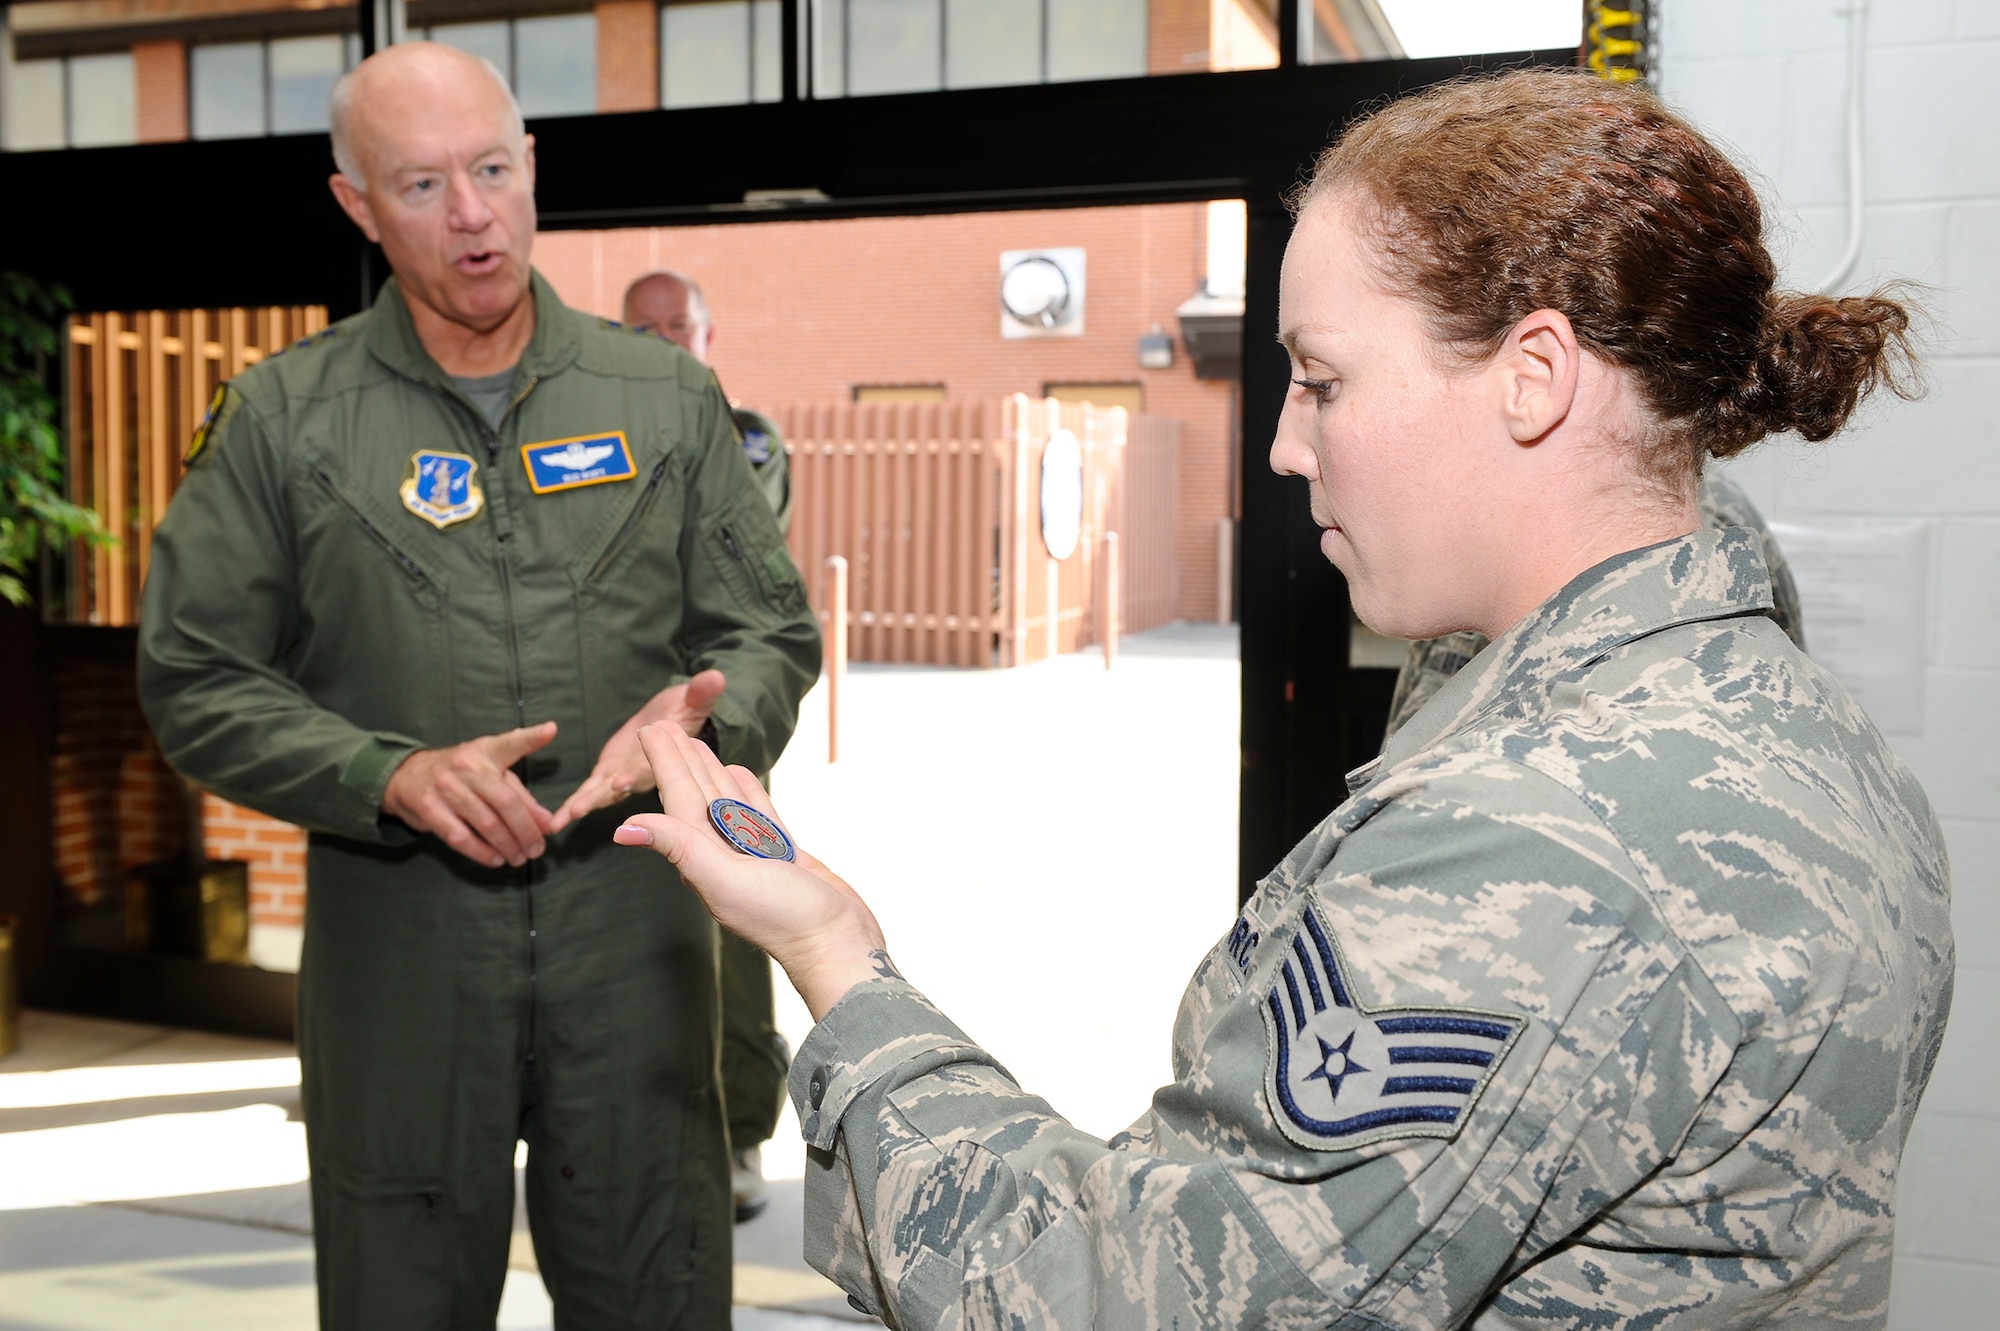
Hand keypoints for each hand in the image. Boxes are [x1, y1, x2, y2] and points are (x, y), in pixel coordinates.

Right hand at [382, 722, 558, 867]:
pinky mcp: (429, 809)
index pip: (510, 743)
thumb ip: (521, 795)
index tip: (550, 730)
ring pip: (486, 823)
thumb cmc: (460, 775)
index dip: (531, 737)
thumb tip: (548, 824)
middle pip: (505, 801)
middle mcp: (466, 766)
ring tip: (520, 858)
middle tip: (538, 848)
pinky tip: (496, 859)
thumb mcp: (488, 773)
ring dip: (508, 845)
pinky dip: (482, 853)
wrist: (407, 776)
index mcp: (485, 751)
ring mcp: (446, 788)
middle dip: (526, 829)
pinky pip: (460, 837)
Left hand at [547, 670, 726, 832]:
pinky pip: (590, 793)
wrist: (671, 722)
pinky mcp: (608, 776)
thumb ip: (701, 693)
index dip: (637, 774)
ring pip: (602, 794)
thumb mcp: (693, 700)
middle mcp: (642, 773)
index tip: (621, 782)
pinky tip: (556, 822)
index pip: (651, 766)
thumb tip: (716, 677)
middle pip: (621, 787)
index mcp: (662, 757)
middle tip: (579, 808)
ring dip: (582, 805)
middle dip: (599, 797)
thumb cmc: (686, 711)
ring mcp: (623, 777)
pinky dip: (574, 806)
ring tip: (562, 818)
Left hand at [613, 723, 888, 1019]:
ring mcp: (753, 853)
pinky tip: (739, 774)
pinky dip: (746, 792)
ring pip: (725, 800)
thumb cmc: (783, 918)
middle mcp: (723, 853)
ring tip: (697, 742)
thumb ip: (679, 848)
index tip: (652, 729)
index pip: (678, 799)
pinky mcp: (782, 854)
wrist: (837, 943)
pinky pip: (758, 814)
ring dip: (709, 771)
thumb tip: (622, 828)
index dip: (665, 763)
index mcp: (704, 856)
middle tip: (666, 723)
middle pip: (697, 794)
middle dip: (680, 760)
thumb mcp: (725, 881)